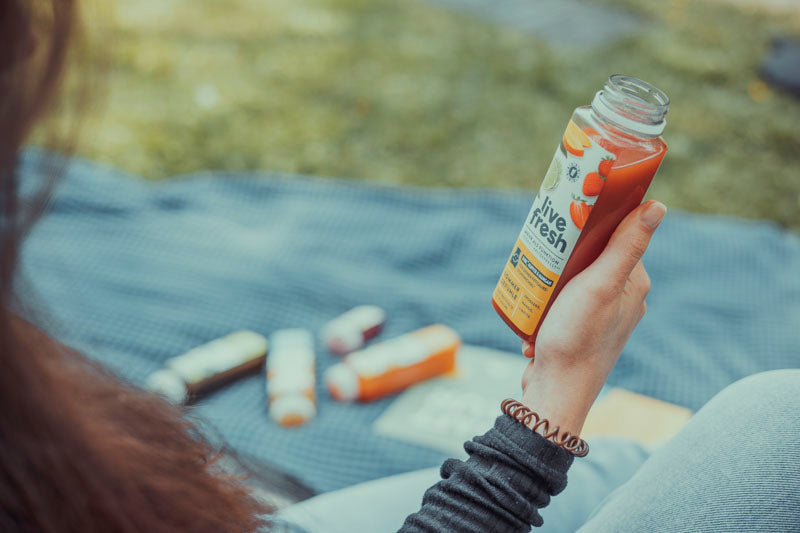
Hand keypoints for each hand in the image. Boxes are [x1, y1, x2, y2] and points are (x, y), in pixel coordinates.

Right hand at [519, 200, 666, 435]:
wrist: (554, 392)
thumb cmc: (578, 338)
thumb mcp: (601, 285)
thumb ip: (626, 246)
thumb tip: (657, 206)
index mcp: (633, 286)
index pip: (618, 238)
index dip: (593, 224)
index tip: (569, 216)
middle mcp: (620, 300)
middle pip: (589, 258)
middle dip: (563, 256)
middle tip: (543, 252)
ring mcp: (597, 317)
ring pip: (569, 280)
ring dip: (548, 282)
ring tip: (536, 286)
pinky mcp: (575, 331)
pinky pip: (557, 304)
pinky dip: (543, 306)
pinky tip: (534, 314)